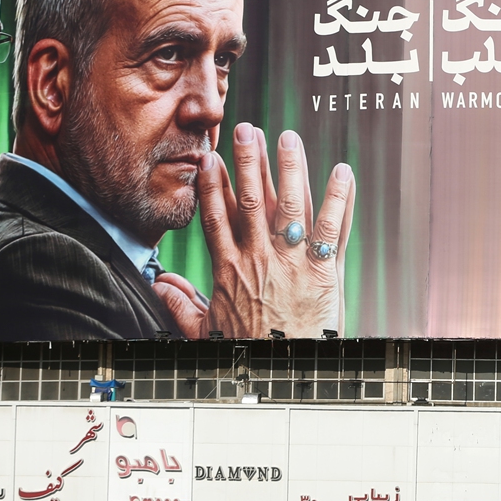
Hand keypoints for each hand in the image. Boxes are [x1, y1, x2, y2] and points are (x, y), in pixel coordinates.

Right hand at [154, 122, 355, 337]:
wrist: (285, 372)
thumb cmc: (249, 352)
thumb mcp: (205, 330)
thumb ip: (180, 305)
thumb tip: (157, 285)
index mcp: (229, 269)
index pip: (216, 217)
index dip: (212, 185)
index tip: (210, 157)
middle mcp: (259, 259)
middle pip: (249, 200)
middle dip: (248, 161)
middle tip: (247, 129)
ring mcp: (292, 262)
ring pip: (289, 205)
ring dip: (289, 168)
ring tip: (287, 137)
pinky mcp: (323, 270)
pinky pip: (333, 228)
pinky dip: (339, 198)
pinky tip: (343, 171)